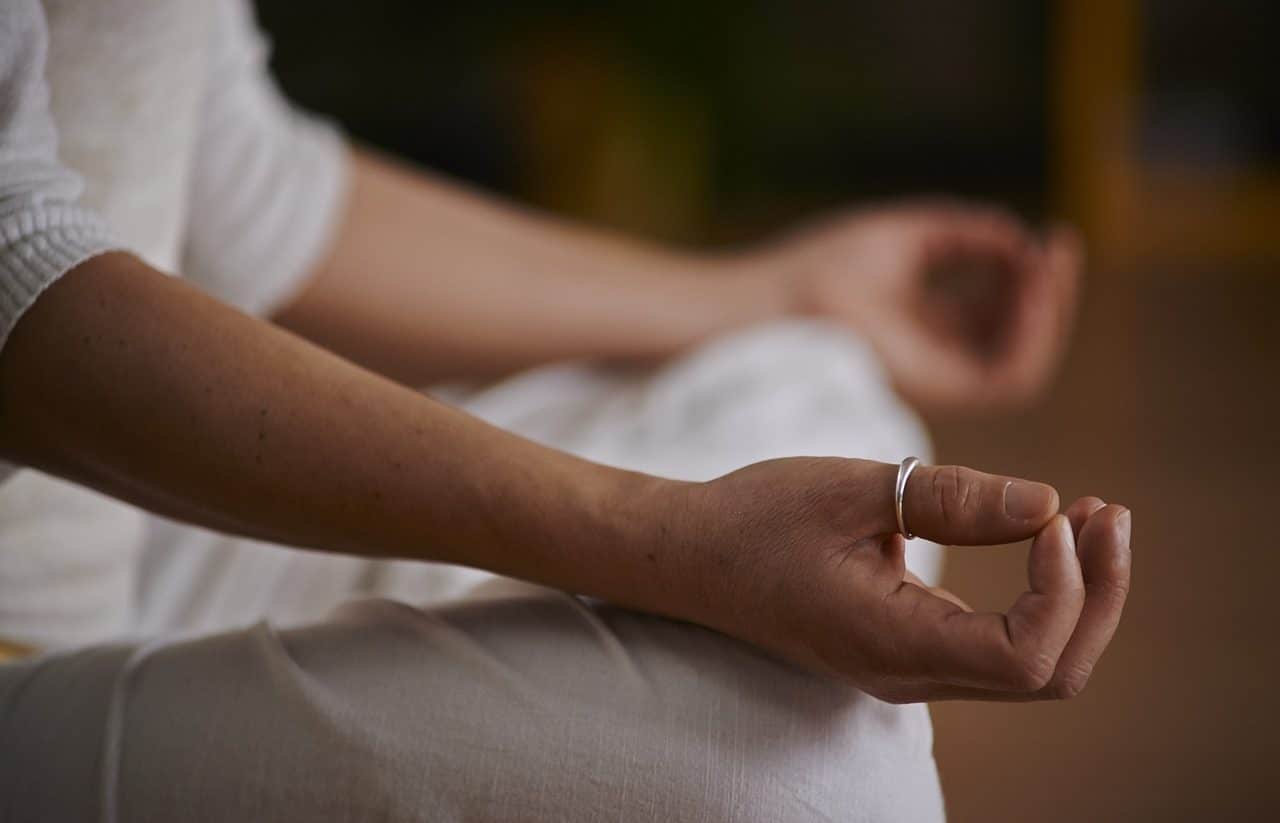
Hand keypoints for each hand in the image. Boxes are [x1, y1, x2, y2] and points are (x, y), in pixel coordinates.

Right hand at [671, 458, 1129, 702]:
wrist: (692, 556)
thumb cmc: (756, 517)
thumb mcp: (851, 489)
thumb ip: (951, 499)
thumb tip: (1048, 503)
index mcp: (890, 641)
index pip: (1025, 657)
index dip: (1066, 590)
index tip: (1054, 515)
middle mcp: (909, 672)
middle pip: (1050, 674)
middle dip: (1098, 596)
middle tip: (1108, 511)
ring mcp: (910, 668)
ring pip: (1034, 666)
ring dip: (1079, 596)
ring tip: (1091, 517)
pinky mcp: (909, 647)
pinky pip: (1002, 645)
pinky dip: (1042, 596)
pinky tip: (1048, 536)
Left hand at [765, 202, 1082, 411]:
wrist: (774, 301)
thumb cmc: (818, 267)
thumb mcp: (907, 235)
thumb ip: (966, 233)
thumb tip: (1021, 239)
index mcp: (924, 324)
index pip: (997, 310)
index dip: (1030, 274)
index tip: (1050, 234)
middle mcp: (935, 358)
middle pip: (1015, 337)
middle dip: (1049, 292)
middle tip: (1059, 245)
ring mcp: (936, 381)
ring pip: (1021, 364)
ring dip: (1048, 315)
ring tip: (1048, 265)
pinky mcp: (934, 396)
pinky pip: (1007, 381)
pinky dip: (1032, 339)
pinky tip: (1034, 292)